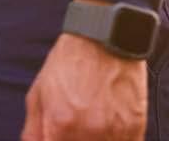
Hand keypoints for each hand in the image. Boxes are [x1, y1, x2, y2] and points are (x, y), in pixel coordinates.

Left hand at [21, 32, 146, 140]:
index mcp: (60, 125)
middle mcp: (87, 132)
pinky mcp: (135, 129)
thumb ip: (33, 131)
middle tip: (73, 133)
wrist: (103, 37)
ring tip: (92, 127)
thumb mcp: (39, 93)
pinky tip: (108, 133)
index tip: (58, 139)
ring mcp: (114, 132)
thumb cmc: (68, 63)